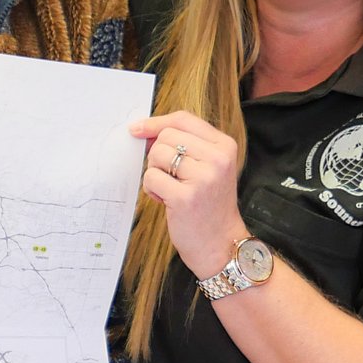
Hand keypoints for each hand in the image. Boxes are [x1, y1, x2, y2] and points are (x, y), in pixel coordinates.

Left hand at [132, 111, 246, 279]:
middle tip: (169, 176)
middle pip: (166, 136)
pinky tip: (165, 201)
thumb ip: (185, 145)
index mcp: (224, 146)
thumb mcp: (208, 167)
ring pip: (156, 155)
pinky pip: (151, 178)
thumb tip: (145, 130)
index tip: (138, 129)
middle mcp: (217, 159)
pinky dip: (151, 190)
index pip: (183, 119)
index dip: (156, 122)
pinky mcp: (185, 197)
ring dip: (154, 173)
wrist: (220, 243)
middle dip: (157, 155)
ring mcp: (203, 178)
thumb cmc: (208, 204)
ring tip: (169, 189)